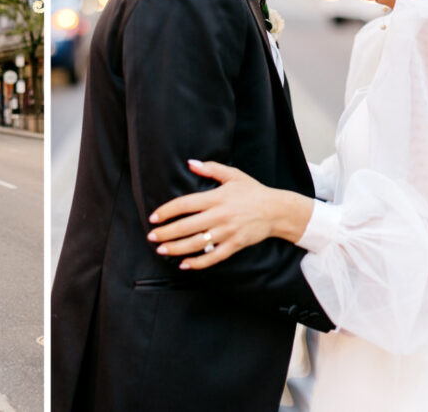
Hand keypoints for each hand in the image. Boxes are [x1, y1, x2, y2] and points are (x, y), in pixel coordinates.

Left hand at [147, 160, 308, 269]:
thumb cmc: (252, 191)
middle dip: (166, 233)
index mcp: (216, 198)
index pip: (185, 204)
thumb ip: (210, 168)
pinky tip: (185, 264)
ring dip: (177, 248)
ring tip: (162, 250)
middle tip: (151, 237)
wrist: (276, 210)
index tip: (153, 217)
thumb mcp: (233, 175)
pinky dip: (199, 263)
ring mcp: (227, 232)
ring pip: (197, 243)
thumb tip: (190, 163)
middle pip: (187, 226)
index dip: (167, 211)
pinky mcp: (235, 245)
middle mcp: (220, 216)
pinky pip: (214, 257)